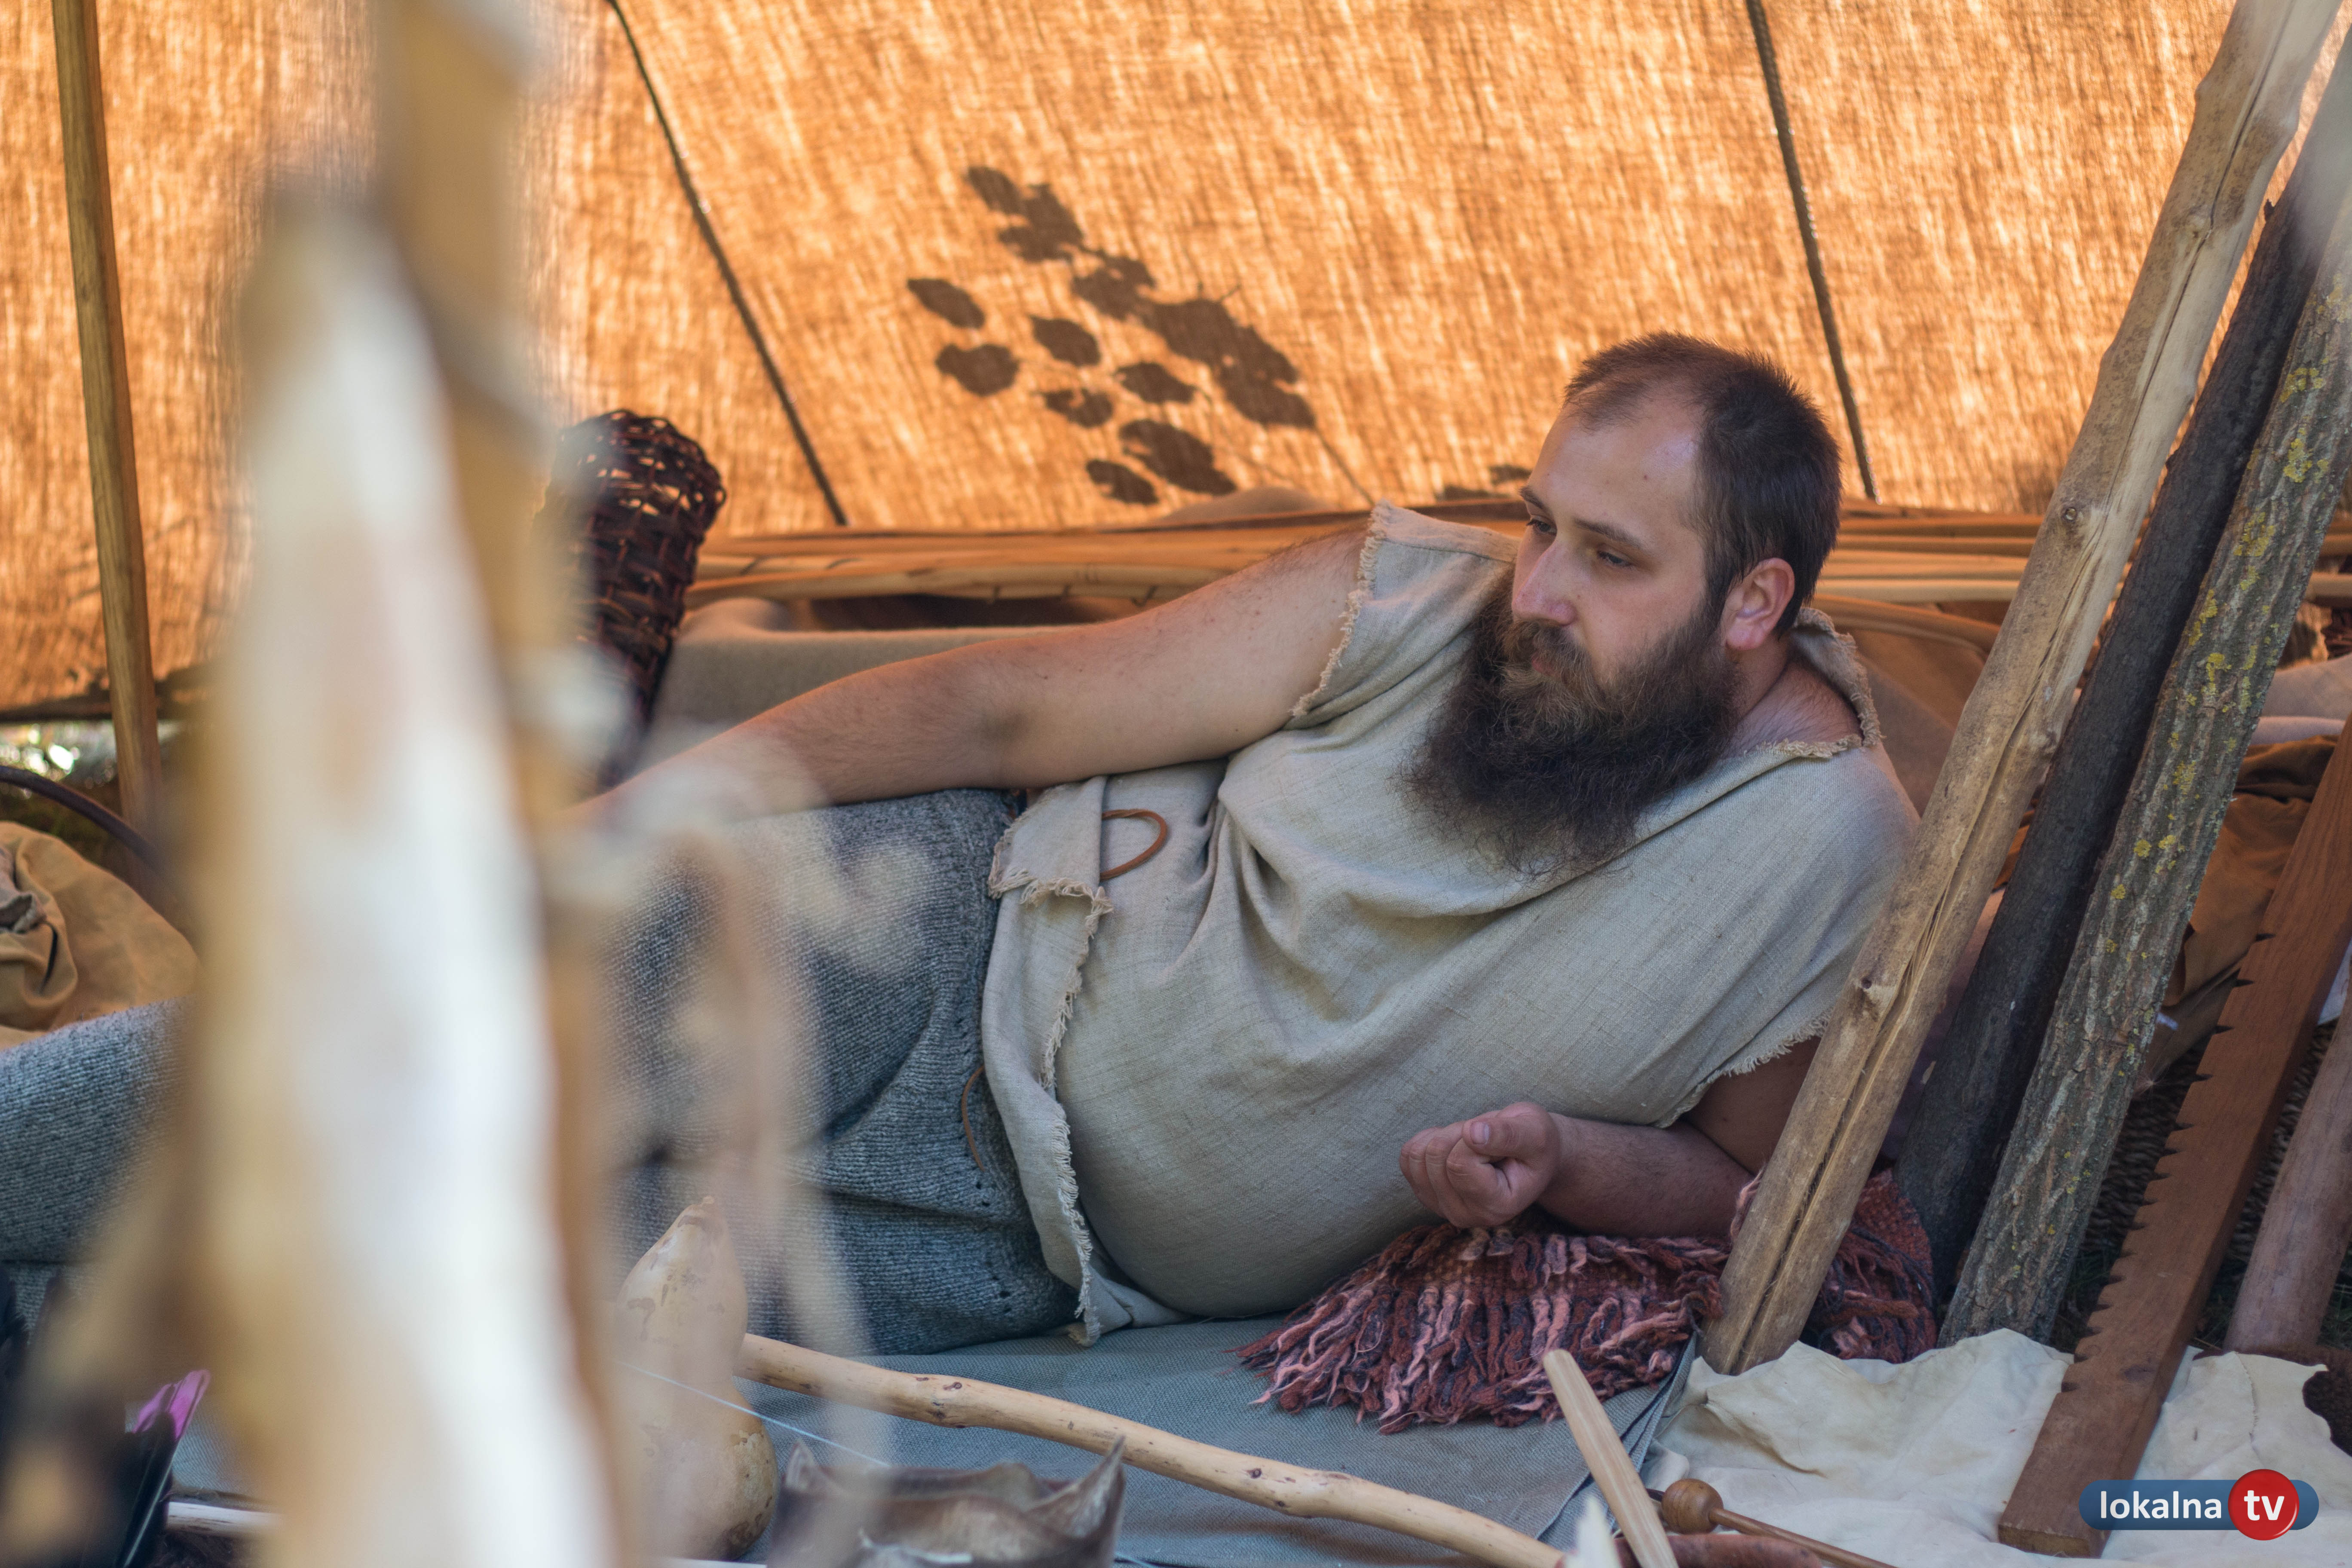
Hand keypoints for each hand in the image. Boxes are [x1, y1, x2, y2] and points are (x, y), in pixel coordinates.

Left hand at [1398, 1102, 1565, 1227]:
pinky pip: (1407, 1156)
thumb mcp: (1535, 1131)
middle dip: (1459, 1133)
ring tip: (1474, 1145)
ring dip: (1445, 1135)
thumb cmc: (1535, 1143)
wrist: (1529, 1155)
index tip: (1500, 1142)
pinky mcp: (1425, 1194)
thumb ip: (1508, 1134)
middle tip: (1487, 1140)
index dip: (1476, 1136)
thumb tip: (1473, 1134)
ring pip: (1418, 1155)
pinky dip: (1429, 1139)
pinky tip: (1456, 1147)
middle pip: (1435, 1156)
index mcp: (1497, 1207)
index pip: (1458, 1162)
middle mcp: (1466, 1217)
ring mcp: (1442, 1208)